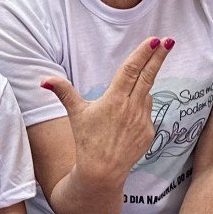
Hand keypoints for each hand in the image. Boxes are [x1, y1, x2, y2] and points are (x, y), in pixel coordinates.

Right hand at [42, 38, 170, 185]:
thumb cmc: (87, 141)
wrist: (102, 172)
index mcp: (114, 100)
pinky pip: (147, 112)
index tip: (154, 41)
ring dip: (141, 90)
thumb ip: (63, 92)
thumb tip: (44, 80)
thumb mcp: (75, 114)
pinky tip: (125, 122)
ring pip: (146, 94)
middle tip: (169, 41)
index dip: (143, 54)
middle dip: (159, 57)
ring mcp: (143, 120)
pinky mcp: (149, 132)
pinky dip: (140, 109)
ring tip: (120, 107)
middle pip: (148, 76)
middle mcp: (131, 108)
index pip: (131, 70)